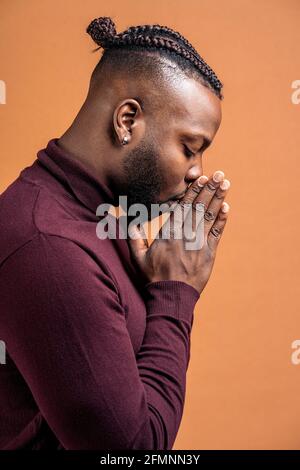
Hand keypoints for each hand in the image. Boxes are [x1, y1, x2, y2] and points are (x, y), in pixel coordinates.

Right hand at [128, 171, 229, 294]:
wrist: (172, 296)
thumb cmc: (153, 277)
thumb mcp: (138, 257)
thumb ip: (134, 237)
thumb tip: (129, 220)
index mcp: (169, 232)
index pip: (183, 206)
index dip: (193, 191)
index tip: (201, 178)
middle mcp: (186, 234)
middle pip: (199, 207)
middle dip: (209, 189)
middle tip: (219, 174)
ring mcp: (199, 243)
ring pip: (210, 216)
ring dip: (218, 198)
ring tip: (225, 183)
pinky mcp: (209, 253)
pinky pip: (217, 232)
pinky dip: (222, 219)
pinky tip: (226, 207)